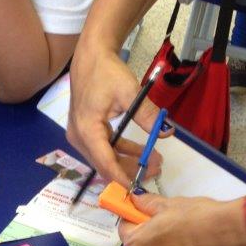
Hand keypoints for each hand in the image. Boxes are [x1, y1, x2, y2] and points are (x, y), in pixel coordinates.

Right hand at [68, 48, 163, 186]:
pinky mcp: (84, 132)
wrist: (90, 58)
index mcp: (86, 129)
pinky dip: (120, 152)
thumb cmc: (106, 73)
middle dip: (130, 170)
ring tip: (153, 161)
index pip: (105, 162)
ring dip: (127, 162)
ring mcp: (79, 136)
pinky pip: (103, 149)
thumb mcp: (130, 93)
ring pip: (104, 158)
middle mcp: (79, 137)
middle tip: (156, 169)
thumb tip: (166, 132)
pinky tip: (139, 152)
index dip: (122, 177)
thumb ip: (147, 115)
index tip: (138, 188)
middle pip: (104, 164)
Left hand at [119, 193, 245, 245]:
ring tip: (189, 241)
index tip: (147, 216)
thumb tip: (135, 199)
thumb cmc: (199, 217)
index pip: (125, 231)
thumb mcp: (170, 204)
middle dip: (152, 240)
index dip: (135, 221)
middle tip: (172, 227)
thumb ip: (148, 204)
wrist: (237, 236)